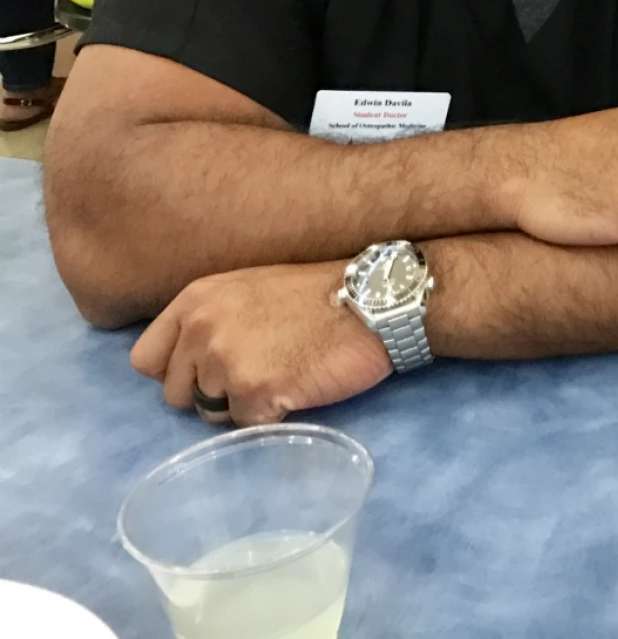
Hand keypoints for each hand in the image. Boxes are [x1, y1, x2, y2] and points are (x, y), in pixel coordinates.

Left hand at [131, 263, 391, 426]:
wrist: (374, 301)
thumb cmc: (320, 294)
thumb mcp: (250, 289)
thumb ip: (212, 319)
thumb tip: (188, 363)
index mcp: (195, 299)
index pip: (145, 359)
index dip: (176, 372)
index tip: (207, 371)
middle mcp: (200, 329)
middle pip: (174, 395)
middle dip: (211, 393)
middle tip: (256, 375)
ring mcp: (225, 361)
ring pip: (210, 415)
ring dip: (243, 406)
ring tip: (282, 378)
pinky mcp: (254, 391)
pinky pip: (246, 425)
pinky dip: (271, 416)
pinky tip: (297, 388)